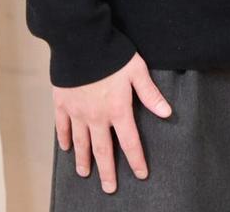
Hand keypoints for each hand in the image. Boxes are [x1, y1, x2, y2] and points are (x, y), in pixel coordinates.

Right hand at [54, 54, 173, 192]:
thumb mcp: (137, 71)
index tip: (141, 174)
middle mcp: (97, 116)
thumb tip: (167, 113)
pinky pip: (63, 126)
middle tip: (109, 188)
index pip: (130, 141)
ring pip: (81, 143)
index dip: (137, 160)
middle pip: (103, 150)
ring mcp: (77, 112)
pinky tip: (66, 148)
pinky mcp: (62, 103)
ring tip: (85, 174)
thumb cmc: (112, 54)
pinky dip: (64, 138)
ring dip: (83, 160)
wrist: (81, 41)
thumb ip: (150, 94)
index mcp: (118, 109)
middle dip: (107, 171)